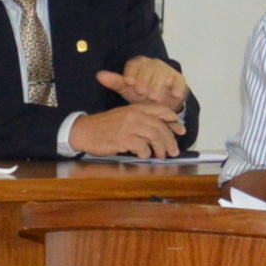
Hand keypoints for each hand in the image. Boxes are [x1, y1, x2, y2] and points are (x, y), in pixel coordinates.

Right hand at [67, 104, 188, 157]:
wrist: (84, 131)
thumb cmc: (104, 127)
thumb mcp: (123, 117)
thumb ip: (141, 120)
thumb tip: (160, 131)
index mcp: (135, 108)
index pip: (161, 111)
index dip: (174, 121)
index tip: (181, 131)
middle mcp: (134, 115)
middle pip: (161, 127)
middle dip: (170, 140)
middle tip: (174, 151)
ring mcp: (129, 127)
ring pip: (154, 137)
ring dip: (161, 149)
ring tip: (161, 156)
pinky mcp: (123, 139)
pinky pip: (142, 148)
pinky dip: (146, 154)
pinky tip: (144, 156)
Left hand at [100, 57, 189, 115]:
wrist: (160, 104)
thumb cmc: (141, 95)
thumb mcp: (127, 90)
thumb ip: (115, 82)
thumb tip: (99, 75)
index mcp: (139, 64)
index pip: (135, 65)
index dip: (133, 74)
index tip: (130, 84)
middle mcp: (153, 64)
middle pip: (149, 70)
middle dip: (145, 83)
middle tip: (142, 94)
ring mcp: (166, 70)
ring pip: (162, 75)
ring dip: (158, 87)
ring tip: (154, 98)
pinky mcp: (178, 78)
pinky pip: (178, 81)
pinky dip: (177, 87)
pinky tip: (175, 95)